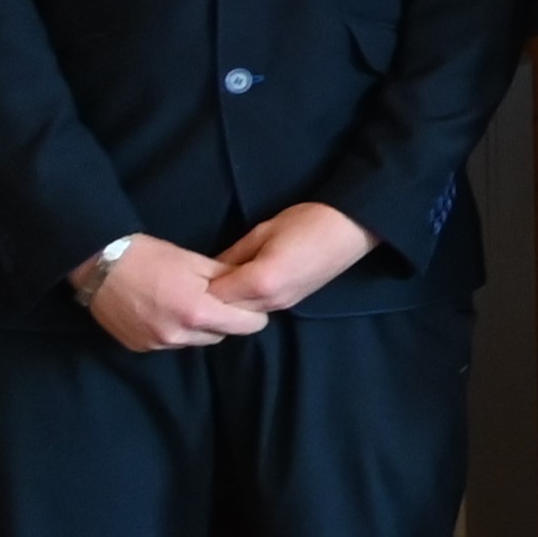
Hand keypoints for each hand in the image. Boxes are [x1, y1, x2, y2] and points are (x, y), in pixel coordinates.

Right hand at [76, 235, 259, 354]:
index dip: (254, 314)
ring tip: (191, 303)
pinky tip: (169, 311)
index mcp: (197, 313)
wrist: (99, 265)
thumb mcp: (196, 261)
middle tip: (219, 299)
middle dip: (226, 320)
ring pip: (196, 341)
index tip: (251, 302)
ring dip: (201, 327)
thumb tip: (252, 286)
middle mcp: (178, 336)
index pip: (247, 325)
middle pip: (221, 335)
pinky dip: (177, 331)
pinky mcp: (138, 347)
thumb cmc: (150, 257)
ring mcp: (156, 344)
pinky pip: (172, 343)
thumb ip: (228, 278)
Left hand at [203, 201, 382, 320]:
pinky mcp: (292, 303)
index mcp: (260, 281)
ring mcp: (284, 305)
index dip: (196, 288)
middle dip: (208, 301)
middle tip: (195, 285)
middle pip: (225, 313)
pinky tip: (241, 288)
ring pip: (241, 316)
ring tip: (218, 285)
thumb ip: (232, 254)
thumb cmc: (308, 220)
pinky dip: (244, 304)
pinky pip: (258, 310)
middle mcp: (270, 301)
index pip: (213, 296)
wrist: (352, 227)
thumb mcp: (263, 231)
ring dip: (227, 304)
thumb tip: (206, 271)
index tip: (185, 278)